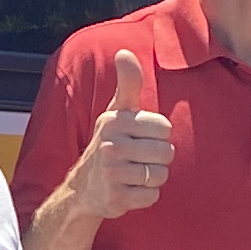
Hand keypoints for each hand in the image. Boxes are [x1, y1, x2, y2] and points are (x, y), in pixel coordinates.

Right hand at [65, 50, 176, 219]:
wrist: (85, 187)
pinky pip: (152, 196)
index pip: (164, 127)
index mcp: (115, 121)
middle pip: (166, 152)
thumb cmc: (109, 142)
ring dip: (153, 177)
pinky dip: (146, 195)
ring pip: (160, 175)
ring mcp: (112, 173)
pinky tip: (130, 189)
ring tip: (135, 173)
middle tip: (138, 158)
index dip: (158, 134)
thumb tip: (125, 52)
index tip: (140, 137)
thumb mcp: (117, 111)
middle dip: (158, 158)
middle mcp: (111, 145)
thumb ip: (128, 83)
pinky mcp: (116, 197)